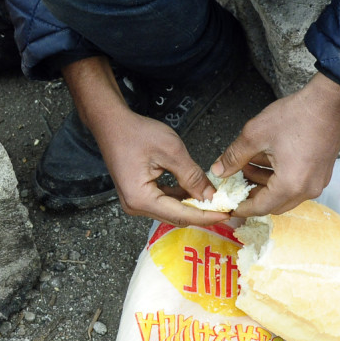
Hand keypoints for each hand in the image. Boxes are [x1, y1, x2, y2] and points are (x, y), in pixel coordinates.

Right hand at [61, 57, 229, 226]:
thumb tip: (210, 196)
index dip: (207, 215)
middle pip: (175, 216)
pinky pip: (163, 201)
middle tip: (226, 209)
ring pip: (170, 210)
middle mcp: (135, 206)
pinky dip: (180, 197)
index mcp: (141, 198)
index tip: (228, 214)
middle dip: (201, 213)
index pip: (181, 214)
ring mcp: (135, 202)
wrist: (111, 123)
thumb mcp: (170, 150)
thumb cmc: (136, 133)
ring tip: (215, 201)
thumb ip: (192, 175)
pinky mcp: (137, 195)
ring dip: (191, 205)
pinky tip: (194, 191)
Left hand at [212, 73, 339, 216]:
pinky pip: (295, 184)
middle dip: (251, 195)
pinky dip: (277, 177)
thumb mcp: (255, 135)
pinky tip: (264, 159)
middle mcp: (307, 189)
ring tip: (246, 164)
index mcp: (290, 185)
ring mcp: (317, 182)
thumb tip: (218, 170)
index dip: (240, 206)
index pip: (260, 207)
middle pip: (273, 204)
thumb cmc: (296, 116)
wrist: (329, 100)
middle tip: (234, 182)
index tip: (227, 203)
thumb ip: (234, 156)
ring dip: (263, 183)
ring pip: (284, 194)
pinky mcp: (321, 172)